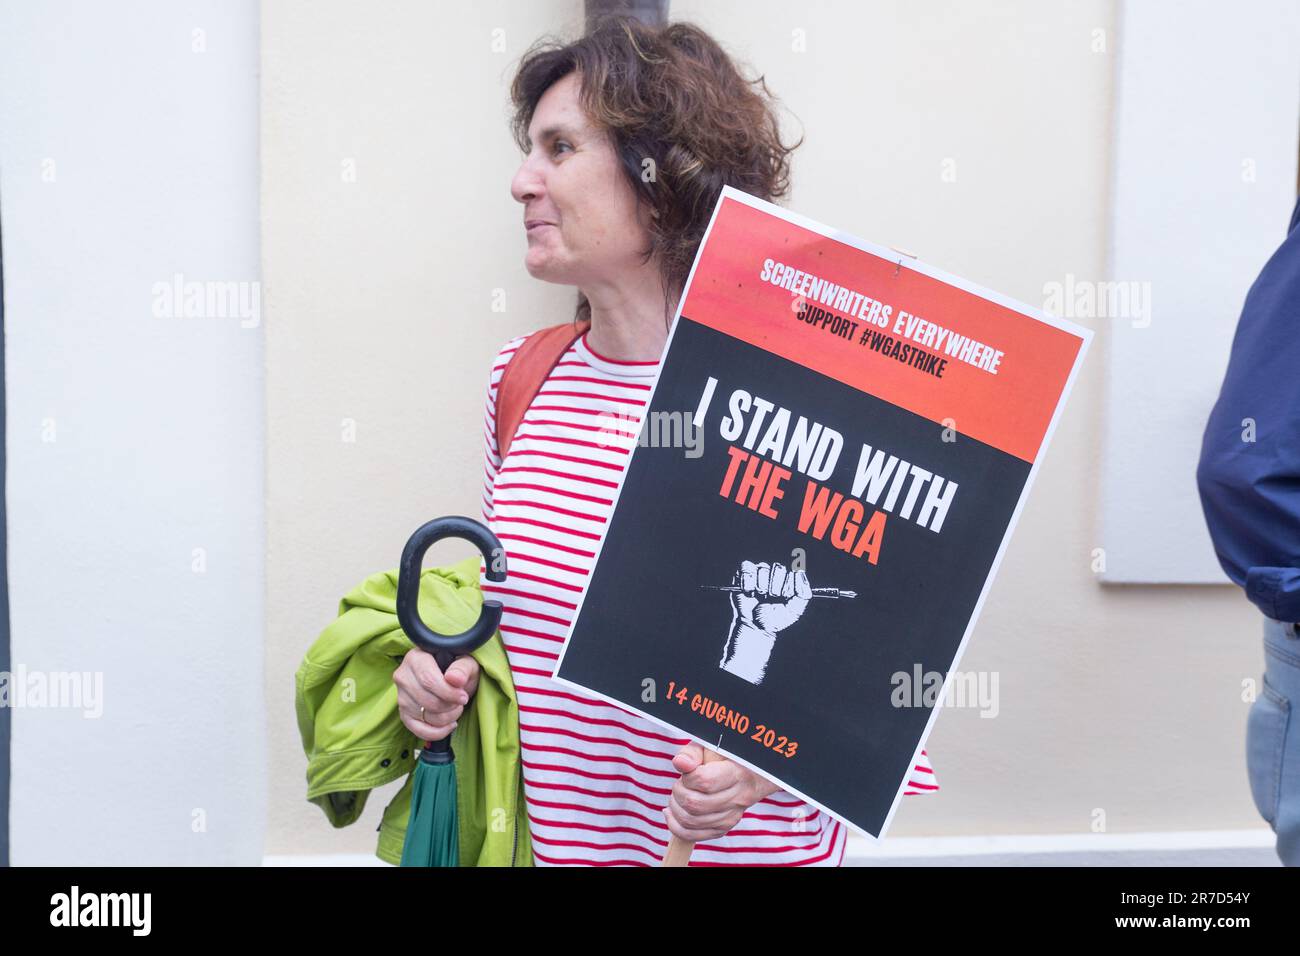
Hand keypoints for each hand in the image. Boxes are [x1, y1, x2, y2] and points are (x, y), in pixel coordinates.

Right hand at [393, 648, 479, 741]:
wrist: (452, 678)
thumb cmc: (458, 668)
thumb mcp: (466, 662)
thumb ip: (462, 668)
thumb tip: (455, 679)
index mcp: (415, 658)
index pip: (428, 680)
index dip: (449, 693)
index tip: (463, 697)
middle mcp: (403, 677)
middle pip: (428, 701)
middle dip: (450, 706)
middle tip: (461, 701)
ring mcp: (401, 697)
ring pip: (425, 717)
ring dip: (447, 718)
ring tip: (456, 708)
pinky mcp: (404, 714)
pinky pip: (419, 730)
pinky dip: (438, 732)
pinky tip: (449, 724)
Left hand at [663, 742, 782, 843]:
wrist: (753, 773)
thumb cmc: (726, 756)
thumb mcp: (711, 745)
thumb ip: (693, 752)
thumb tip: (680, 764)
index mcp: (737, 773)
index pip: (705, 782)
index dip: (688, 777)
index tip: (688, 769)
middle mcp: (738, 798)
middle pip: (695, 804)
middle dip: (678, 793)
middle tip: (680, 783)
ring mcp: (731, 817)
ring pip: (692, 821)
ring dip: (675, 808)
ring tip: (677, 796)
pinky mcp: (723, 828)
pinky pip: (693, 835)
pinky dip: (676, 826)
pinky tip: (671, 813)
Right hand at [730, 560, 810, 632]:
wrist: (756, 627)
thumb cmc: (776, 618)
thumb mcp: (794, 611)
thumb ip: (803, 594)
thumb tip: (799, 573)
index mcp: (789, 579)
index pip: (793, 572)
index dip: (788, 587)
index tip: (785, 598)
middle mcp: (775, 572)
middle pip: (779, 568)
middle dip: (775, 587)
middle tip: (772, 598)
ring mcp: (760, 571)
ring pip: (763, 569)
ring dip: (761, 587)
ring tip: (760, 597)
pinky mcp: (744, 573)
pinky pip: (747, 568)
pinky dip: (748, 582)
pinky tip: (750, 592)